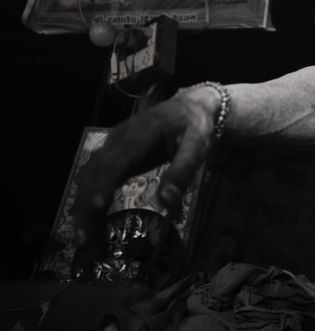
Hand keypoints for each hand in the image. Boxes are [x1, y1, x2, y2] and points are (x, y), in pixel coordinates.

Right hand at [71, 86, 218, 275]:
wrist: (191, 107)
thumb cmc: (195, 126)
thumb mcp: (198, 144)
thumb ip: (182, 170)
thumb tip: (167, 203)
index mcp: (140, 133)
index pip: (116, 160)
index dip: (103, 183)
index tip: (97, 206)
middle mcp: (118, 138)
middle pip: (95, 172)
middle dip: (87, 206)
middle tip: (85, 240)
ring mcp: (112, 145)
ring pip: (89, 176)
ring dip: (83, 207)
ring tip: (85, 240)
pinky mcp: (113, 155)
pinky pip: (93, 177)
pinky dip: (88, 199)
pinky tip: (89, 222)